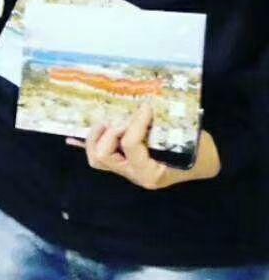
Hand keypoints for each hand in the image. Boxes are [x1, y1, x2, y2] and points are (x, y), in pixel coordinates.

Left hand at [65, 102, 220, 189]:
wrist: (207, 163)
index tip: (144, 108)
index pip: (130, 145)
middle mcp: (134, 174)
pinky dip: (88, 145)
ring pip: (97, 159)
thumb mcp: (186, 138)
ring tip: (104, 123)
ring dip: (95, 138)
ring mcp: (128, 171)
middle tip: (120, 120)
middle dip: (108, 133)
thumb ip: (162, 125)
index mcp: (151, 173)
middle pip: (103, 156)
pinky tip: (71, 138)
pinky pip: (101, 157)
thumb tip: (141, 105)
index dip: (135, 124)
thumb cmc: (200, 151)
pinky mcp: (125, 164)